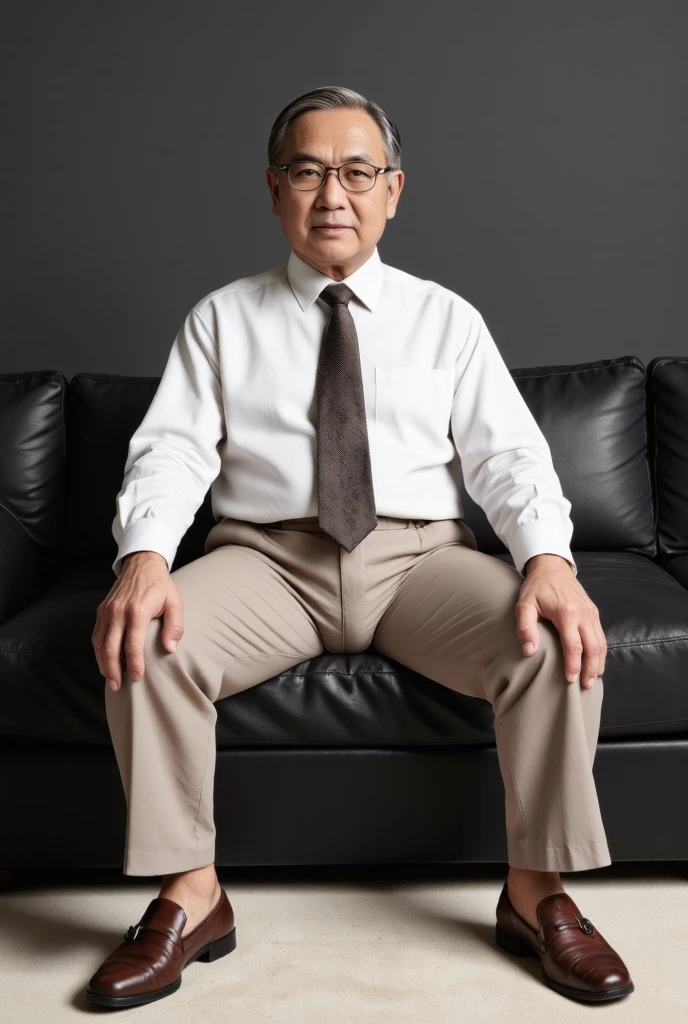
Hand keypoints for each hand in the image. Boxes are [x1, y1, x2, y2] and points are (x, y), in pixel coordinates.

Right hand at [92, 551, 183, 690]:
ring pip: (100, 643)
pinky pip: (96, 635)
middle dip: (113, 670)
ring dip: (104, 663)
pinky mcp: (101, 610)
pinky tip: (105, 662)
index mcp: (137, 611)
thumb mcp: (174, 602)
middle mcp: (118, 612)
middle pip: (110, 648)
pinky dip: (99, 651)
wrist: (141, 564)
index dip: (134, 665)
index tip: (138, 677)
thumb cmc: (160, 586)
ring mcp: (107, 611)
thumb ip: (174, 626)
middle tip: (118, 686)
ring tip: (110, 679)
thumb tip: (170, 649)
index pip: (132, 645)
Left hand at [516, 558, 605, 688]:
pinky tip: (596, 662)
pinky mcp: (594, 612)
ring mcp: (591, 612)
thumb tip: (529, 651)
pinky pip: (601, 635)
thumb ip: (525, 627)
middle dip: (591, 669)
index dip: (573, 665)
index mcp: (567, 613)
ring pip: (601, 643)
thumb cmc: (536, 588)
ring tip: (593, 679)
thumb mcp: (524, 605)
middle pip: (593, 647)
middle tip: (586, 686)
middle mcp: (584, 614)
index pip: (574, 646)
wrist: (552, 567)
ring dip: (599, 662)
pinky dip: (601, 651)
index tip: (570, 680)